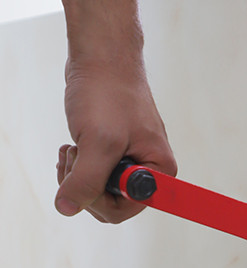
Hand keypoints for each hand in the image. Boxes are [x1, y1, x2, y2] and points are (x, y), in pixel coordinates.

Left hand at [55, 55, 176, 222]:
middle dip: (84, 184)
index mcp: (158, 171)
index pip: (126, 209)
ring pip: (98, 188)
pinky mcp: (115, 151)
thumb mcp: (98, 142)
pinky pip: (93, 173)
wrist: (102, 58)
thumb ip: (86, 181)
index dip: (98, 200)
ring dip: (77, 173)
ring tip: (73, 148)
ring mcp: (131, 160)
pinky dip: (78, 164)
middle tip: (76, 156)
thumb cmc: (108, 93)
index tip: (85, 176)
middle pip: (110, 202)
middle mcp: (148, 169)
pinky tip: (74, 145)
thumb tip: (67, 208)